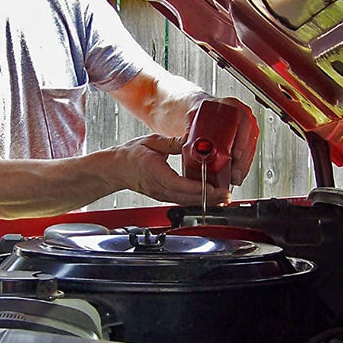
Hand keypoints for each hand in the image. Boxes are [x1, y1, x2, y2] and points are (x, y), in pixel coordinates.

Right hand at [116, 134, 231, 205]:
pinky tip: (209, 197)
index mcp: (155, 172)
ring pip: (186, 202)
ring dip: (205, 201)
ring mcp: (160, 195)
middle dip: (209, 198)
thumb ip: (173, 143)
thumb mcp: (152, 142)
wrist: (115, 168)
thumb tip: (191, 140)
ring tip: (222, 197)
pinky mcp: (163, 196)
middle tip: (227, 195)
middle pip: (187, 198)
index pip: (180, 185)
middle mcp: (159, 188)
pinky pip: (182, 201)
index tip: (214, 188)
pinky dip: (197, 200)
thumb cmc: (129, 155)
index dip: (199, 188)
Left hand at [189, 97, 259, 185]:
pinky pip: (249, 152)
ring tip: (235, 177)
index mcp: (232, 106)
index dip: (241, 141)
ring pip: (251, 148)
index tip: (236, 154)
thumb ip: (189, 126)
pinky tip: (238, 174)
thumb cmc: (200, 112)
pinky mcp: (246, 138)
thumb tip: (185, 140)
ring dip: (244, 165)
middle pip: (249, 140)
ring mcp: (246, 128)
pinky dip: (244, 165)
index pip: (244, 123)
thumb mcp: (193, 116)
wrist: (203, 112)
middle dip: (242, 160)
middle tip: (234, 172)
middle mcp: (242, 116)